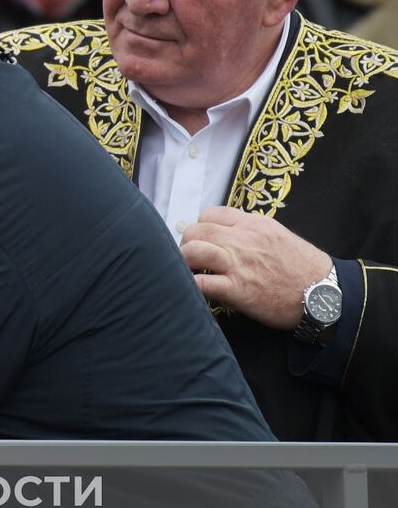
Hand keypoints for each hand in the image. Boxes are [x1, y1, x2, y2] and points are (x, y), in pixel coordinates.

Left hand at [181, 206, 331, 329]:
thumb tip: (228, 233)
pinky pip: (199, 283)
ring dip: (183, 262)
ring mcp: (238, 264)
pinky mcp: (237, 290)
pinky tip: (191, 289)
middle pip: (195, 231)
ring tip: (189, 272)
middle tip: (190, 259)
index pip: (210, 214)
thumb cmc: (304, 267)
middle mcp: (242, 240)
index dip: (201, 227)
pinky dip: (189, 285)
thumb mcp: (278, 235)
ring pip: (192, 251)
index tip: (203, 241)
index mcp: (253, 224)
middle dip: (186, 244)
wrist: (325, 293)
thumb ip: (251, 231)